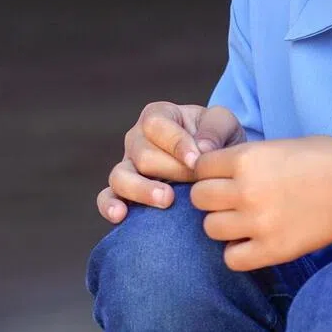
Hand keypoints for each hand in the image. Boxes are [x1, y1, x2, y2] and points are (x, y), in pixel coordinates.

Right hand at [97, 101, 245, 221]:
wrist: (216, 168)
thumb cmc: (218, 141)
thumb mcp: (224, 124)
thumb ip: (215, 129)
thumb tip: (202, 148)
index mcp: (158, 116)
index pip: (156, 125)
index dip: (176, 143)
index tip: (197, 161)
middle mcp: (136, 138)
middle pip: (143, 155)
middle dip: (171, 171)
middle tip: (195, 184)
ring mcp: (127, 165)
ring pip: (120, 176)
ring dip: (142, 189)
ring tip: (167, 200)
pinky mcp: (123, 192)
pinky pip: (106, 197)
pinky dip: (109, 206)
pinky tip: (121, 215)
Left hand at [191, 136, 331, 270]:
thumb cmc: (322, 158)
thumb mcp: (276, 145)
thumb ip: (245, 158)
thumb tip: (220, 167)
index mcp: (245, 158)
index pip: (200, 166)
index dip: (207, 170)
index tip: (219, 174)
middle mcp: (246, 190)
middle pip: (199, 198)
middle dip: (209, 197)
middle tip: (227, 198)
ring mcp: (259, 222)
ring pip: (210, 228)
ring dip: (221, 224)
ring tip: (239, 220)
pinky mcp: (274, 249)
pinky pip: (233, 259)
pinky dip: (237, 252)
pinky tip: (250, 242)